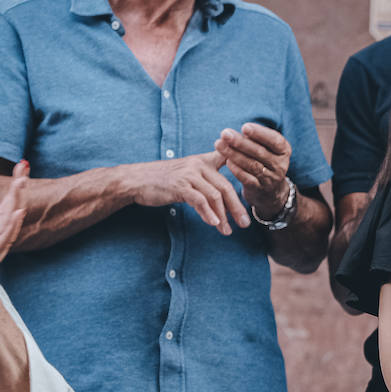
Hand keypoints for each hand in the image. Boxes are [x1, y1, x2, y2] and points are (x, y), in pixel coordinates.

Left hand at [0, 160, 27, 294]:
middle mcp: (2, 227)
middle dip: (18, 186)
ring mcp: (0, 239)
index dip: (15, 182)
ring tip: (20, 182)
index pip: (8, 198)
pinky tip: (17, 213)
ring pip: (11, 216)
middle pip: (12, 202)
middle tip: (23, 167)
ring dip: (17, 199)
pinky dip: (12, 225)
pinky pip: (6, 236)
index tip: (22, 164)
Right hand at [131, 150, 248, 233]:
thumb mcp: (188, 174)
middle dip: (237, 207)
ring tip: (228, 230)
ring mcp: (190, 175)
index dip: (245, 178)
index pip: (231, 167)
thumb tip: (225, 200)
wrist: (136, 180)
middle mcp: (199, 165)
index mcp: (204, 160)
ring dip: (223, 216)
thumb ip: (206, 181)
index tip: (253, 198)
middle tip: (246, 223)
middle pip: (226, 187)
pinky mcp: (180, 186)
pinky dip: (208, 213)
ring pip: (215, 196)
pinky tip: (214, 224)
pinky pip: (200, 201)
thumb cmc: (163, 180)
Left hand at [215, 123, 292, 218]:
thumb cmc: (263, 160)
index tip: (244, 127)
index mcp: (284, 150)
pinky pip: (247, 179)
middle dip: (240, 142)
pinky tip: (227, 161)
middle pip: (260, 152)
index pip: (275, 140)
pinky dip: (237, 170)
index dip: (260, 133)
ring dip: (234, 154)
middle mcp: (280, 165)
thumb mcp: (266, 148)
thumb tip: (234, 133)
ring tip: (219, 145)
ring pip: (252, 165)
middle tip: (225, 134)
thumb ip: (254, 140)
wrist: (269, 190)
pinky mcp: (259, 189)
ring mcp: (271, 178)